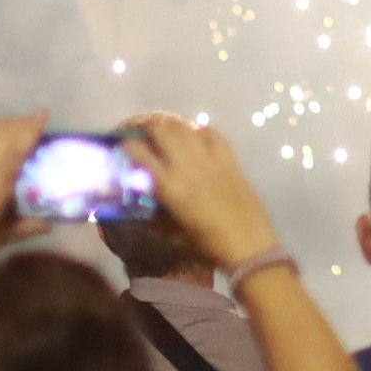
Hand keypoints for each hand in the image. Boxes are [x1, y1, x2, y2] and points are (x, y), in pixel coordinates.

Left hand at [0, 115, 44, 270]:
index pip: (15, 146)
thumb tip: (49, 223)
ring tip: (16, 129)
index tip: (44, 115)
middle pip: (0, 132)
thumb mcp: (3, 237)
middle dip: (19, 124)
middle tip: (35, 124)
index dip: (30, 128)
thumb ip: (27, 226)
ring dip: (3, 126)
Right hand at [127, 114, 282, 269]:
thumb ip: (153, 214)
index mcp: (170, 187)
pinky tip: (195, 136)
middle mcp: (188, 167)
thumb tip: (142, 198)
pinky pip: (213, 134)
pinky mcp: (231, 160)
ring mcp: (211, 160)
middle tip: (141, 132)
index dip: (127, 146)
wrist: (248, 245)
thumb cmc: (207, 244)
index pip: (141, 155)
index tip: (122, 145)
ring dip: (171, 125)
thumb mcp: (171, 233)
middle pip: (163, 131)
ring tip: (164, 130)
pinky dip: (199, 130)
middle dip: (147, 127)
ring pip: (186, 127)